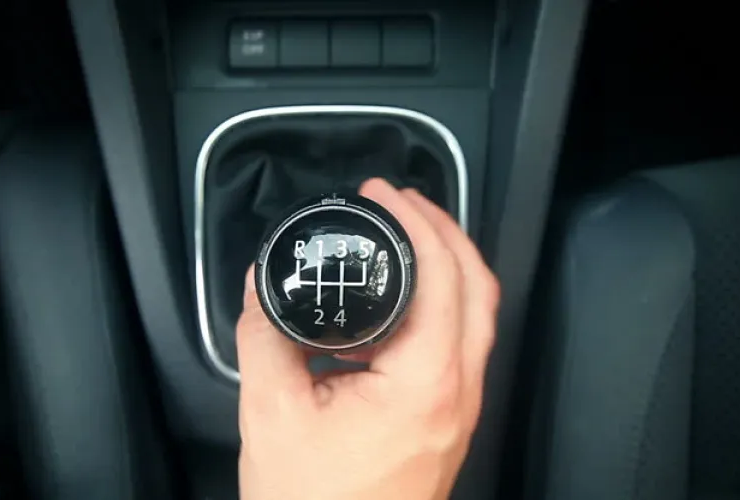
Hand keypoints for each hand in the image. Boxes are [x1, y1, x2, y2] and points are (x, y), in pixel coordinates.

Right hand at [237, 178, 500, 499]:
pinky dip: (437, 306)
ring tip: (401, 240)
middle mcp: (456, 394)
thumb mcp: (270, 412)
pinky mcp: (446, 423)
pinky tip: (393, 304)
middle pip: (479, 288)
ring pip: (475, 317)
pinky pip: (456, 346)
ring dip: (447, 267)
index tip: (385, 195)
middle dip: (445, 231)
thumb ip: (265, 336)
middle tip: (401, 202)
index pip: (445, 277)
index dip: (419, 221)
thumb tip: (260, 286)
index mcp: (423, 385)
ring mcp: (458, 411)